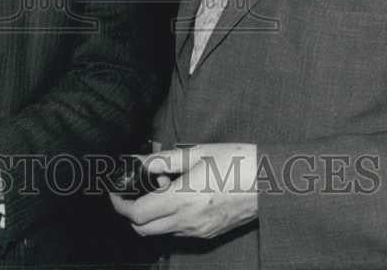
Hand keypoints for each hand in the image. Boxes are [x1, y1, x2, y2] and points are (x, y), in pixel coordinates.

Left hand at [110, 143, 257, 239]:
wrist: (271, 182)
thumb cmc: (236, 161)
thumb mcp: (197, 153)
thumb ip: (164, 160)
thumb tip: (140, 162)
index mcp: (182, 199)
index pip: (137, 213)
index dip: (120, 204)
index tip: (115, 192)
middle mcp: (187, 221)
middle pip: (143, 229)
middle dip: (132, 213)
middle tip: (138, 189)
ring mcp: (198, 231)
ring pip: (160, 231)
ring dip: (152, 215)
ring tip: (165, 187)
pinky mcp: (209, 233)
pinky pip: (179, 231)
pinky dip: (170, 218)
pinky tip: (182, 196)